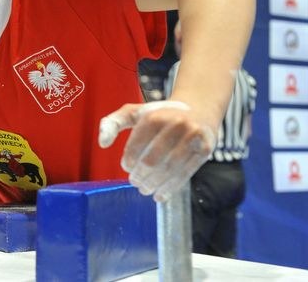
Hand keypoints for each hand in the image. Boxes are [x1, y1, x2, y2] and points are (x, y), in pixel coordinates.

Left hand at [98, 100, 215, 202]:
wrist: (198, 111)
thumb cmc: (160, 115)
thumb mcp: (134, 113)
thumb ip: (112, 123)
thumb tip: (102, 143)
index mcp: (155, 116)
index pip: (136, 145)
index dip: (128, 161)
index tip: (126, 168)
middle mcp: (175, 125)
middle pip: (152, 161)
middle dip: (140, 176)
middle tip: (135, 183)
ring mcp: (192, 137)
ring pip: (169, 169)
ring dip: (154, 184)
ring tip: (145, 190)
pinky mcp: (205, 149)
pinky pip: (185, 173)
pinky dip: (171, 188)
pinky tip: (160, 196)